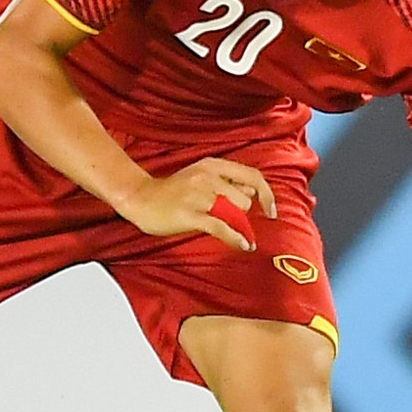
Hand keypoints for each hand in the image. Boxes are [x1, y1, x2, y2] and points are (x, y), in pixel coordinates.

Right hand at [117, 158, 274, 250]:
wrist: (139, 198)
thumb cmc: (171, 191)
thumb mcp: (200, 176)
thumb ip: (227, 182)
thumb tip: (253, 192)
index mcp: (213, 165)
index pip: (253, 176)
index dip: (268, 195)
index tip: (272, 211)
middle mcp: (208, 177)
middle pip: (245, 199)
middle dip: (242, 213)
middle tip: (229, 221)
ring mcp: (199, 195)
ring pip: (235, 212)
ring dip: (236, 225)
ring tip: (227, 231)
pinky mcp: (191, 213)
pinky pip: (222, 227)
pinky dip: (236, 238)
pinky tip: (243, 245)